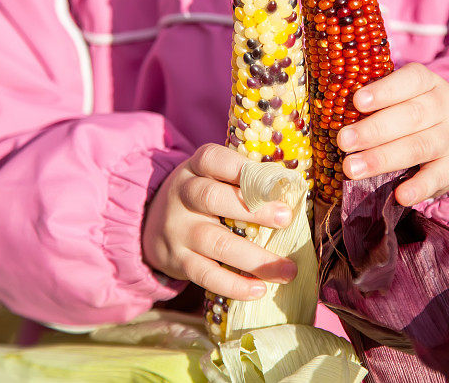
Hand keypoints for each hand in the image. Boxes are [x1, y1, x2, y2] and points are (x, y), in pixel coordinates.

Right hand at [143, 144, 297, 300]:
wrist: (152, 225)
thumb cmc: (204, 198)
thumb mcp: (214, 177)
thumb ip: (245, 180)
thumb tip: (296, 188)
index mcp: (197, 168)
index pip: (213, 160)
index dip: (241, 168)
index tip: (276, 180)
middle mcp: (183, 195)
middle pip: (213, 199)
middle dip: (253, 210)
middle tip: (286, 219)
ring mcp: (179, 229)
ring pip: (215, 242)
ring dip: (254, 258)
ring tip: (287, 270)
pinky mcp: (178, 260)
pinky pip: (206, 275)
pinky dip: (233, 285)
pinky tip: (259, 290)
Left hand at [336, 62, 448, 206]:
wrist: (446, 140)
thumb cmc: (407, 115)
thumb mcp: (397, 100)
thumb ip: (373, 105)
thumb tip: (331, 113)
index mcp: (427, 83)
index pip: (410, 80)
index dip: (384, 90)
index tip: (357, 101)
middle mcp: (444, 106)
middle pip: (411, 116)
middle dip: (373, 130)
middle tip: (343, 142)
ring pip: (419, 146)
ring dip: (383, 158)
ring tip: (352, 169)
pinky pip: (437, 177)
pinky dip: (419, 187)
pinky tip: (400, 196)